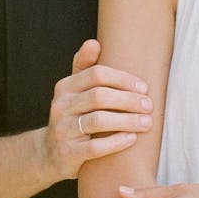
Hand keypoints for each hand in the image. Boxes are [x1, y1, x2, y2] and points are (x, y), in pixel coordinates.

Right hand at [40, 40, 152, 181]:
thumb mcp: (73, 92)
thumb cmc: (72, 117)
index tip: (144, 87)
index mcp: (64, 87)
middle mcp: (60, 106)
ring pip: (98, 121)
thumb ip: (84, 68)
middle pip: (99, 96)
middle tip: (149, 106)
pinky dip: (116, 142)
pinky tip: (132, 139)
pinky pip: (95, 147)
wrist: (49, 154)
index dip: (123, 79)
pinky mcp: (68, 153)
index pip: (96, 74)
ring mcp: (62, 130)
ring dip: (127, 121)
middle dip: (128, 100)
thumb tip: (94, 42)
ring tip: (147, 123)